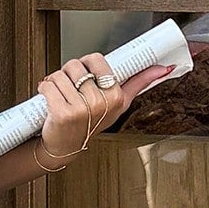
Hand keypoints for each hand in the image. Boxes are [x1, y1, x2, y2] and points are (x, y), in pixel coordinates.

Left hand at [36, 53, 174, 159]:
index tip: (90, 72)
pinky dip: (44, 87)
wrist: (65, 147)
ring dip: (55, 81)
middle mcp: (101, 104)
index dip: (88, 63)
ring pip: (60, 74)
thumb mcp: (119, 104)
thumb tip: (164, 69)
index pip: (98, 60)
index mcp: (117, 97)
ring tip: (60, 94)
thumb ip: (139, 83)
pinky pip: (48, 84)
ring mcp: (82, 110)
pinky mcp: (62, 113)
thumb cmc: (91, 123)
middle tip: (71, 88)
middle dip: (70, 72)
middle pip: (77, 64)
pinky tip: (48, 97)